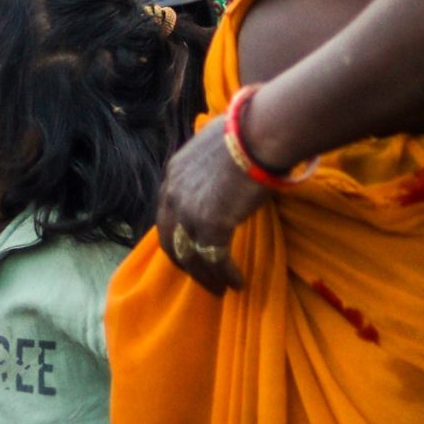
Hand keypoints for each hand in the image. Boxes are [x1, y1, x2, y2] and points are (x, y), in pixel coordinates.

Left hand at [154, 122, 265, 293]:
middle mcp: (173, 194)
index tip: (189, 248)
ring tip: (219, 289)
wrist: (256, 134)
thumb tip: (226, 166)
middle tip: (201, 277)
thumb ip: (210, 165)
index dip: (176, 235)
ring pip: (190, 256)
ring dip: (206, 277)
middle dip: (185, 263)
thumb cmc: (245, 134)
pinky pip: (215, 260)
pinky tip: (238, 282)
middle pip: (171, 240)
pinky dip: (226, 275)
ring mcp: (189, 212)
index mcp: (173, 173)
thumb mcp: (213, 147)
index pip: (167, 214)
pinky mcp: (210, 226)